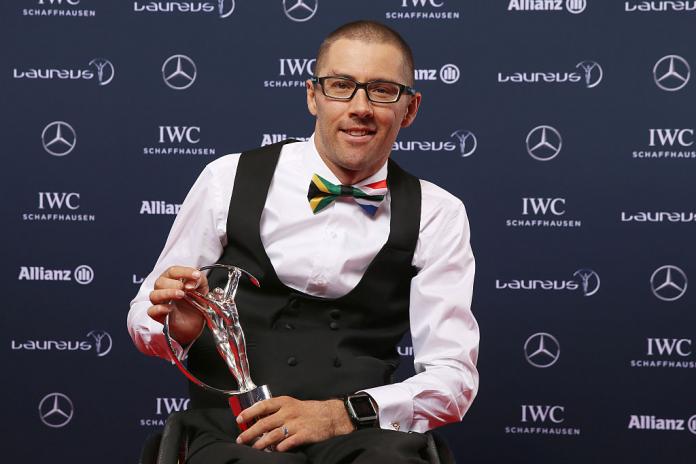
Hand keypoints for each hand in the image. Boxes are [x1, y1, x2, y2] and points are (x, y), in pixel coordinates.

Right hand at [147, 266, 208, 344]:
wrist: (196, 322)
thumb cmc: (196, 302)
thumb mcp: (202, 288)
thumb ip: (199, 280)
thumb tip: (190, 283)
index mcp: (172, 280)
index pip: (173, 271)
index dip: (184, 272)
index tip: (196, 276)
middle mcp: (163, 289)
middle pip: (160, 281)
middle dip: (173, 283)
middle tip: (184, 288)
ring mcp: (160, 303)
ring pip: (154, 295)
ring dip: (167, 293)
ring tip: (181, 295)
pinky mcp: (159, 316)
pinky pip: (151, 311)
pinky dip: (159, 308)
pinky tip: (170, 309)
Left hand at [235, 396, 354, 451]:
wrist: (330, 415)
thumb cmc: (308, 410)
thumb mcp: (292, 404)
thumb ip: (277, 410)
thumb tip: (258, 419)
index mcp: (285, 402)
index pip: (263, 405)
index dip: (249, 412)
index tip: (239, 419)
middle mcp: (288, 412)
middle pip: (264, 423)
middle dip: (250, 432)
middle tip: (241, 439)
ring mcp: (296, 424)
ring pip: (273, 435)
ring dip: (261, 443)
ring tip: (254, 448)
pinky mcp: (303, 435)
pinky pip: (287, 443)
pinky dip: (279, 448)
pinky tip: (275, 450)